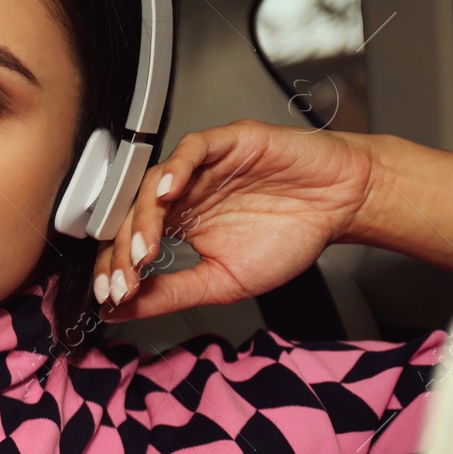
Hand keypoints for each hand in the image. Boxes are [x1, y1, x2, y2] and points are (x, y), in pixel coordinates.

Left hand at [92, 119, 376, 320]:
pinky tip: (167, 192)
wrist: (342, 205)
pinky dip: (176, 168)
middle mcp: (182, 193)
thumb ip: (173, 293)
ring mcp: (201, 167)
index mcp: (176, 223)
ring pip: (154, 183)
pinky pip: (191, 149)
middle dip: (123, 251)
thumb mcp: (224, 281)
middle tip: (124, 281)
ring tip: (143, 250)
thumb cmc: (290, 236)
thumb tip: (121, 311)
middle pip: (132, 214)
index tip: (110, 297)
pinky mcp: (226, 142)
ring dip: (143, 218)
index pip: (128, 242)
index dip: (114, 269)